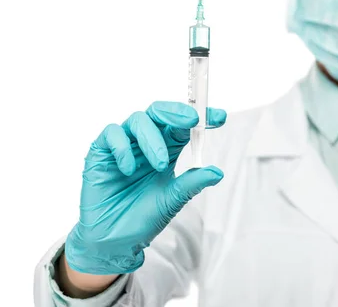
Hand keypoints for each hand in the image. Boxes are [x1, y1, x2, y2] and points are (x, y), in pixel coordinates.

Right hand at [65, 101, 226, 274]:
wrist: (113, 240)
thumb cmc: (142, 217)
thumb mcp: (173, 200)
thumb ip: (192, 183)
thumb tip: (217, 172)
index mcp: (167, 149)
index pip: (185, 126)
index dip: (202, 117)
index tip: (220, 117)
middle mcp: (146, 142)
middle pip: (160, 113)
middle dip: (177, 113)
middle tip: (192, 120)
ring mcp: (124, 145)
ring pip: (138, 120)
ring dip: (152, 138)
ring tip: (160, 164)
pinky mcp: (101, 152)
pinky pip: (112, 133)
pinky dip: (123, 147)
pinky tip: (128, 169)